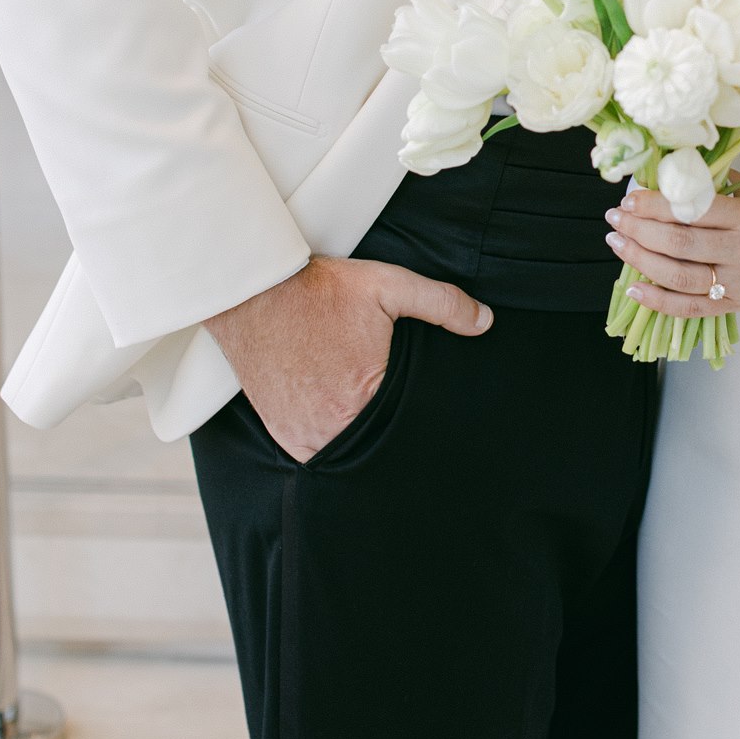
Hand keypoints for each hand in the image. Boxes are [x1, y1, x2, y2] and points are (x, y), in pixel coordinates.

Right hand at [204, 254, 491, 461]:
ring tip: (373, 414)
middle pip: (379, 443)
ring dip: (362, 438)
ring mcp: (303, 437)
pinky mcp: (284, 435)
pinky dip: (333, 440)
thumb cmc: (321, 291)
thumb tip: (485, 322)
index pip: (409, 423)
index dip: (421, 413)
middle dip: (394, 429)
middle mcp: (331, 429)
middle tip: (399, 406)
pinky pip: (318, 453)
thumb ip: (442, 304)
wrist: (254, 292)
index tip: (426, 406)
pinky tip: (345, 419)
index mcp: (364, 400)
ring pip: (348, 453)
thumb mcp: (389, 285)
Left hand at [605, 183, 739, 319]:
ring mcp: (739, 283)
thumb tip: (673, 169)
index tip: (631, 197)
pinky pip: (692, 308)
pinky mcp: (736, 305)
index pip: (693, 210)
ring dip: (642, 261)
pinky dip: (660, 301)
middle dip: (640, 230)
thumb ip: (718, 183)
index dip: (656, 204)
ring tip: (618, 244)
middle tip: (616, 218)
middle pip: (680, 244)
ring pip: (680, 277)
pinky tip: (635, 289)